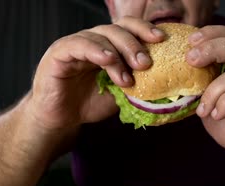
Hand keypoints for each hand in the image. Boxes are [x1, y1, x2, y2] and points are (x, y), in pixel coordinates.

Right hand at [29, 17, 164, 129]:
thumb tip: (164, 84)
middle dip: (135, 44)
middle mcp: (94, 40)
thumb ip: (138, 84)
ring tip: (126, 78)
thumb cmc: (89, 103)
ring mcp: (76, 43)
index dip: (145, 29)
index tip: (162, 40)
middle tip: (146, 63)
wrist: (61, 118)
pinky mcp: (59, 52)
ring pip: (101, 36)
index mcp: (110, 45)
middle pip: (118, 28)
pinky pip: (78, 44)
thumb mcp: (120, 94)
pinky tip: (107, 60)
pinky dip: (95, 50)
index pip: (129, 28)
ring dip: (118, 55)